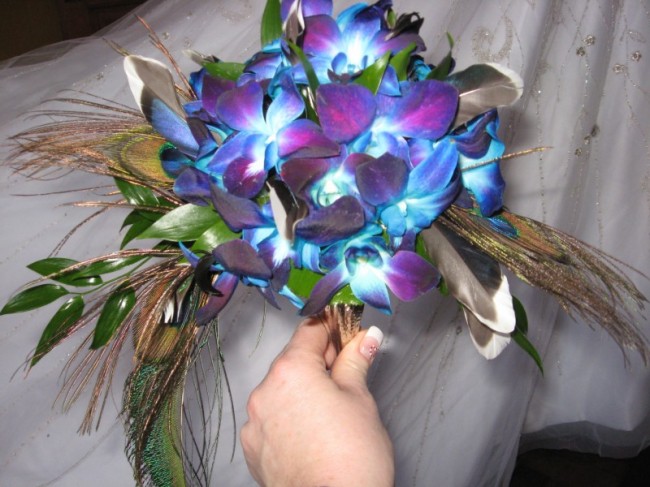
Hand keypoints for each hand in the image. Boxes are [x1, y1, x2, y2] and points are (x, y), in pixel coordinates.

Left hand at [241, 317, 392, 486]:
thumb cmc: (351, 458)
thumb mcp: (360, 398)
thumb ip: (355, 361)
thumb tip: (365, 338)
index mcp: (291, 371)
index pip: (310, 331)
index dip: (331, 327)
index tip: (346, 329)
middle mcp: (265, 392)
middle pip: (293, 361)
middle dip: (320, 361)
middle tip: (347, 370)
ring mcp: (255, 422)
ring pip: (281, 391)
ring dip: (303, 390)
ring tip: (332, 409)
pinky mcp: (254, 449)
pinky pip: (272, 419)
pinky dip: (289, 417)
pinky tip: (313, 431)